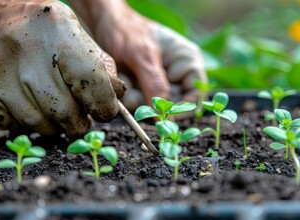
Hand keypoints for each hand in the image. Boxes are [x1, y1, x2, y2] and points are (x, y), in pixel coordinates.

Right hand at [0, 0, 124, 135]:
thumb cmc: (46, 32)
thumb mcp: (79, 37)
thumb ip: (102, 68)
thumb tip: (117, 99)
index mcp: (60, 32)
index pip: (92, 84)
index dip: (103, 106)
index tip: (104, 112)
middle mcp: (26, 49)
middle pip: (64, 112)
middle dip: (78, 123)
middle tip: (80, 119)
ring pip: (38, 124)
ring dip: (53, 126)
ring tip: (55, 111)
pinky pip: (12, 125)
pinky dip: (27, 123)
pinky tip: (30, 105)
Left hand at [72, 0, 206, 108]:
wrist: (103, 24)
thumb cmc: (127, 30)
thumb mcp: (141, 55)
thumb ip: (154, 84)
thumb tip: (163, 116)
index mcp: (187, 61)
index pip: (195, 95)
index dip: (181, 108)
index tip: (161, 114)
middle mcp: (177, 74)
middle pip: (173, 104)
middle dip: (152, 103)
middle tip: (134, 95)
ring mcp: (160, 82)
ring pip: (155, 107)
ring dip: (137, 100)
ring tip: (126, 84)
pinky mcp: (145, 88)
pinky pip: (140, 104)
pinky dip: (129, 97)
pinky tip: (122, 83)